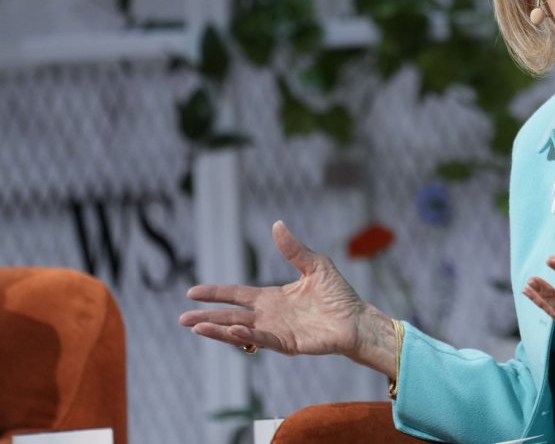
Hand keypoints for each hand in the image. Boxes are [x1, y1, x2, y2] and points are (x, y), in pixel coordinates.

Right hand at [179, 221, 396, 375]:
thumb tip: (277, 224)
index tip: (192, 292)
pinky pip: (262, 341)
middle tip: (183, 318)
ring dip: (219, 330)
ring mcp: (276, 332)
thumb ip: (294, 249)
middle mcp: (269, 316)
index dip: (215, 294)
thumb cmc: (338, 295)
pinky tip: (231, 330)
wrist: (357, 319)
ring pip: (240, 332)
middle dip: (207, 317)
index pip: (237, 295)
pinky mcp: (287, 344)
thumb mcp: (315, 266)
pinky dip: (246, 336)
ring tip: (197, 327)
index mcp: (272, 298)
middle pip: (231, 316)